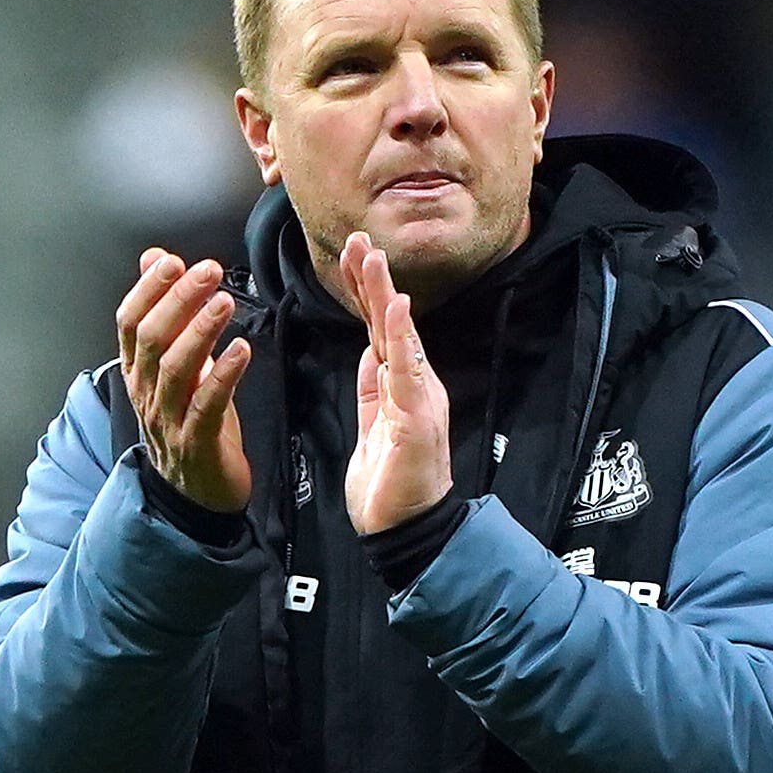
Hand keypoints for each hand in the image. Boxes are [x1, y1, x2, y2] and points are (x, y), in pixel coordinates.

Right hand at [117, 248, 251, 511]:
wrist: (198, 493)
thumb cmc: (192, 421)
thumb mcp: (178, 363)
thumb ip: (167, 312)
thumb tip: (154, 258)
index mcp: (138, 372)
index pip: (129, 323)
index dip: (148, 290)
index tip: (172, 261)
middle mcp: (146, 393)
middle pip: (152, 339)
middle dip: (178, 300)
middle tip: (208, 270)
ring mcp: (168, 419)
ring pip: (174, 369)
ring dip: (200, 331)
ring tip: (224, 302)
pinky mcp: (196, 443)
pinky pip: (207, 405)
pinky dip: (223, 375)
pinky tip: (242, 350)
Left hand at [341, 232, 453, 534]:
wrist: (403, 531)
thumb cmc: (390, 487)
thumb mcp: (374, 428)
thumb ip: (373, 391)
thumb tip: (369, 355)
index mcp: (402, 387)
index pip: (381, 330)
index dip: (367, 293)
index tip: (352, 258)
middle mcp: (415, 386)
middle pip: (391, 324)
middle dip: (373, 281)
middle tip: (359, 240)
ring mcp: (419, 400)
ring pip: (399, 337)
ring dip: (384, 296)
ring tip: (372, 258)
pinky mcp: (418, 418)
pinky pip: (408, 370)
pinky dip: (403, 337)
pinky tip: (397, 306)